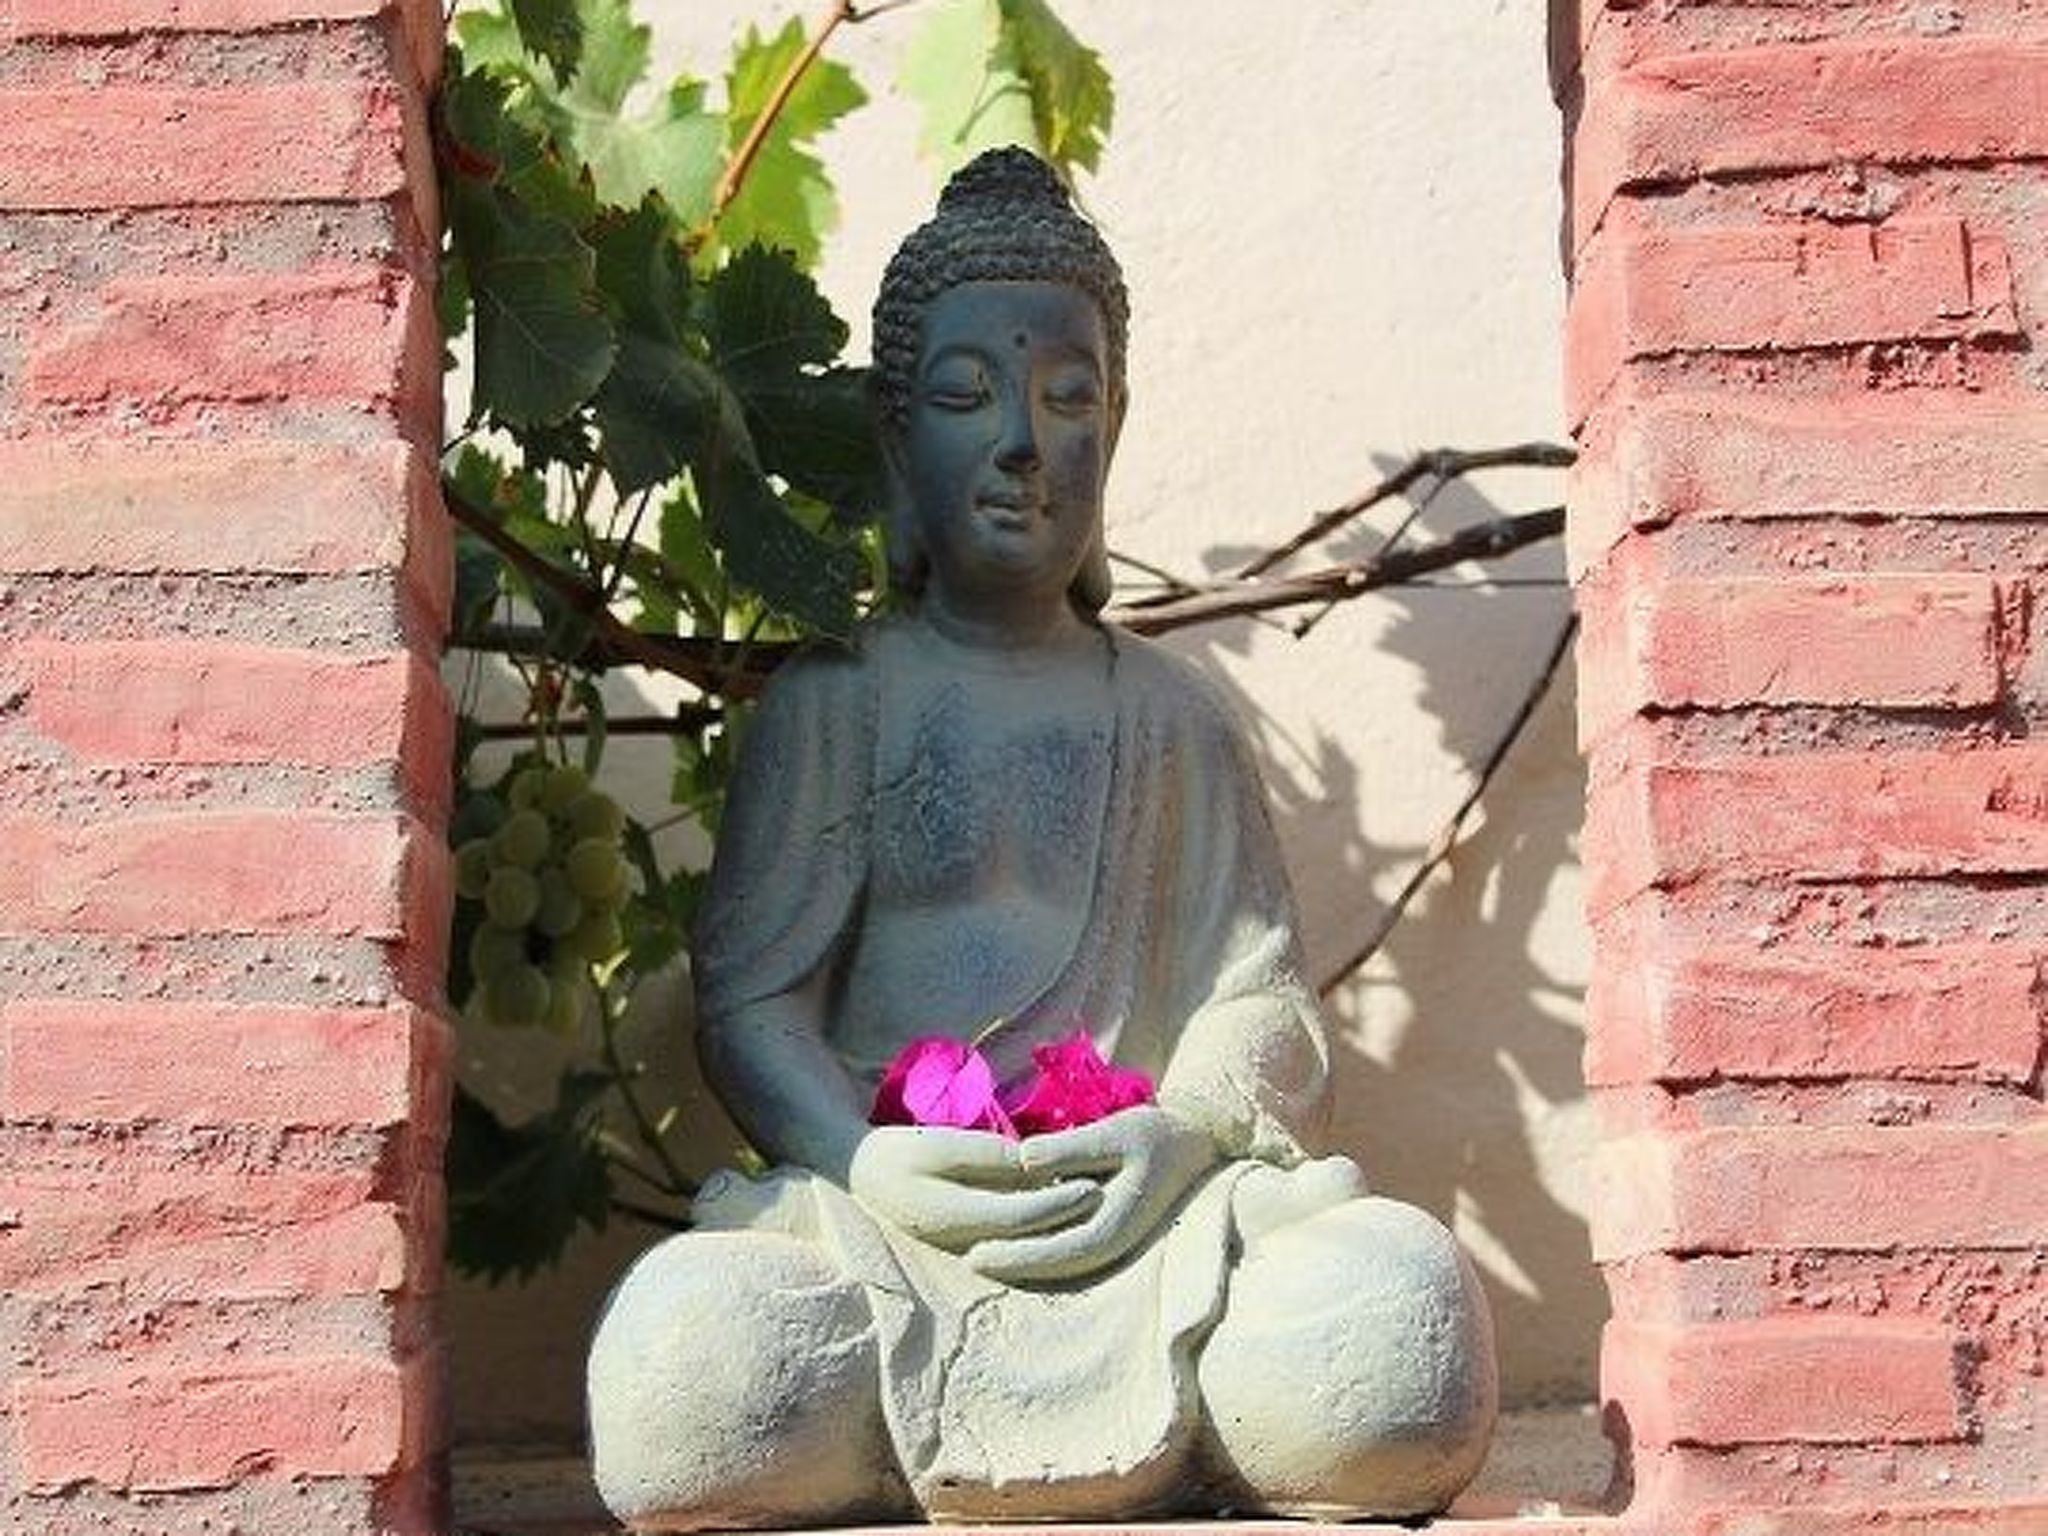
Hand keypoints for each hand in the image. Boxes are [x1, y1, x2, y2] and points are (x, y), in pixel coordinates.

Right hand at [846, 1124, 1100, 1255]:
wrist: (862, 1173)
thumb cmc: (898, 1151)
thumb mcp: (939, 1145)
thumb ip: (985, 1156)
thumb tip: (1029, 1163)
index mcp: (955, 1217)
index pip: (1020, 1216)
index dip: (1059, 1202)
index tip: (1092, 1185)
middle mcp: (963, 1241)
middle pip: (1028, 1236)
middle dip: (1066, 1218)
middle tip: (1105, 1196)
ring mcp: (963, 1245)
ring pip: (1021, 1241)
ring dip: (1056, 1225)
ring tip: (1091, 1201)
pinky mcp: (965, 1239)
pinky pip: (1010, 1237)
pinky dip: (1037, 1227)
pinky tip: (1060, 1209)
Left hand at [964, 1106, 1215, 1284]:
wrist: (1196, 1143)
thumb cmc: (1155, 1135)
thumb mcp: (1115, 1133)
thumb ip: (1070, 1149)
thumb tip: (1023, 1160)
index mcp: (1114, 1227)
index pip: (1054, 1253)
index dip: (1013, 1256)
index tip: (974, 1254)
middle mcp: (1112, 1244)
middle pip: (1052, 1267)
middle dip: (1009, 1265)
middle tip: (966, 1261)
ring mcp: (1112, 1243)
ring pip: (1059, 1264)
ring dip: (1021, 1262)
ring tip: (978, 1255)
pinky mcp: (1107, 1232)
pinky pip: (1067, 1250)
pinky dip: (1038, 1251)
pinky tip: (1010, 1240)